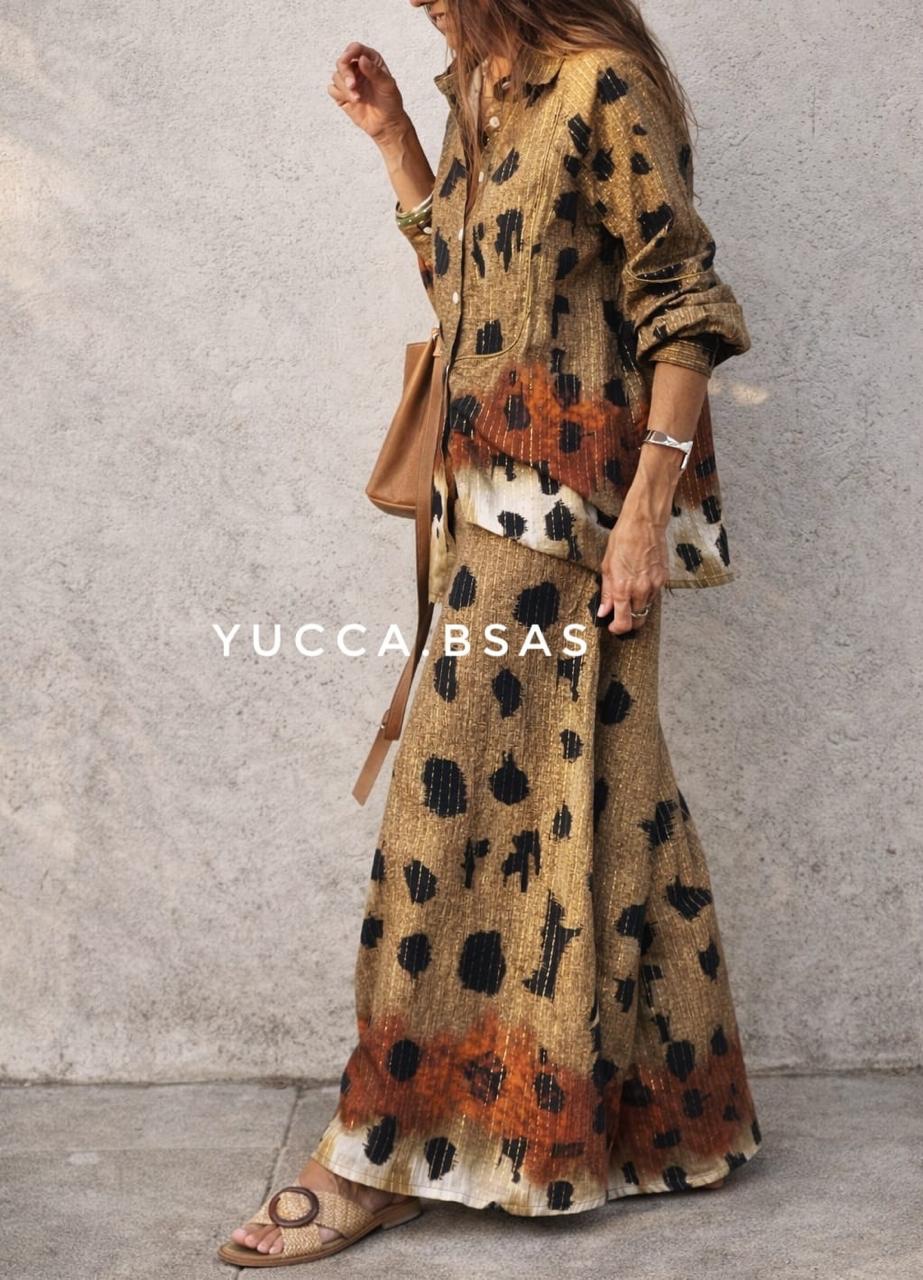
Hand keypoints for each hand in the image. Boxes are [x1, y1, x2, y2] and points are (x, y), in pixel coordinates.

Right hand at [327, 42, 407, 141]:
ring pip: (336, 76)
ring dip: (345, 88)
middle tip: (353, 85)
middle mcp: (358, 68)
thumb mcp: (387, 85)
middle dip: (346, 73)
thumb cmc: (391, 103)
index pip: (355, 49)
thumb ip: (374, 71)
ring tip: (358, 99)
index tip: (347, 60)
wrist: (386, 124)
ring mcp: (349, 81)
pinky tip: (352, 101)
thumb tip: (361, 59)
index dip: (349, 53)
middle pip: (341, 62)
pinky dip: (339, 95)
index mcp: (370, 60)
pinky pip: (332, 89)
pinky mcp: (342, 94)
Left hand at [596, 510, 669, 634]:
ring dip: (638, 608)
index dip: (618, 629)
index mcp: (623, 588)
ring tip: (630, 595)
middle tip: (621, 617)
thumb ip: (606, 591)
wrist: (645, 523)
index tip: (613, 627)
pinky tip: (640, 583)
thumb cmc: (622, 540)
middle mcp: (641, 590)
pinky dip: (647, 596)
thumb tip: (604, 611)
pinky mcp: (664, 578)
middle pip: (638, 620)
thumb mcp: (607, 566)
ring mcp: (655, 585)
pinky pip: (655, 595)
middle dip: (629, 622)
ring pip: (647, 608)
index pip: (624, 622)